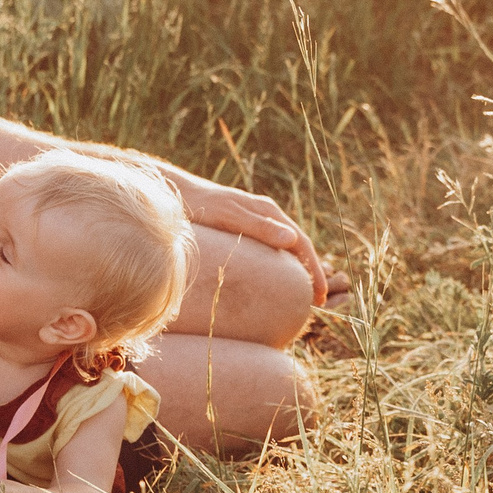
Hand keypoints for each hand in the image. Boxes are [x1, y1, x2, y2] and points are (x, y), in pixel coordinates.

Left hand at [166, 170, 333, 305]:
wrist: (172, 191)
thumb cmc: (198, 204)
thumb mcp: (228, 215)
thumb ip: (258, 227)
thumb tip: (293, 241)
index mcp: (268, 211)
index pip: (301, 243)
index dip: (314, 271)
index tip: (320, 296)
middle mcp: (265, 215)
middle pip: (298, 246)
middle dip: (311, 272)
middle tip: (318, 301)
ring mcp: (254, 221)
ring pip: (284, 248)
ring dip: (296, 269)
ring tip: (302, 294)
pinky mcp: (241, 228)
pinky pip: (268, 249)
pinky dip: (279, 265)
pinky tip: (275, 279)